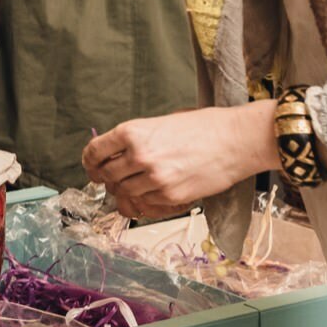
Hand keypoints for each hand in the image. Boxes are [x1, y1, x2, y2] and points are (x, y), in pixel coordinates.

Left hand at [81, 100, 277, 218]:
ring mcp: (154, 178)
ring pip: (124, 192)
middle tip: (112, 179)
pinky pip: (146, 203)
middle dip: (106, 178)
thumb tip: (115, 154)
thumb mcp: (161, 122)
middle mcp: (139, 155)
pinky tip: (153, 191)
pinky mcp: (171, 196)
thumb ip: (136, 139)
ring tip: (135, 185)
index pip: (94, 152)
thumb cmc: (203, 127)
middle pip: (106, 175)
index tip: (92, 166)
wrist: (236, 140)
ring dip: (125, 191)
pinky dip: (145, 200)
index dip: (90, 161)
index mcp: (132, 132)